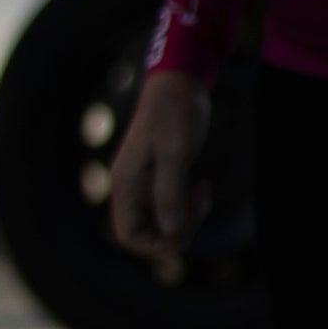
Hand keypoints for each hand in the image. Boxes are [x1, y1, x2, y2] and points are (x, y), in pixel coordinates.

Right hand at [106, 70, 210, 260]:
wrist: (180, 84)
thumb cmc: (175, 112)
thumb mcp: (175, 152)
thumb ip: (170, 191)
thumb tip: (170, 230)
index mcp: (125, 183)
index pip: (128, 234)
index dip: (154, 244)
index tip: (184, 229)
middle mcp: (132, 187)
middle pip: (148, 232)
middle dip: (177, 229)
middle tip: (199, 203)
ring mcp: (146, 183)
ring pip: (163, 221)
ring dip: (187, 216)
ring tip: (202, 189)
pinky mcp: (163, 176)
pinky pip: (173, 206)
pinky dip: (189, 205)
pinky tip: (201, 185)